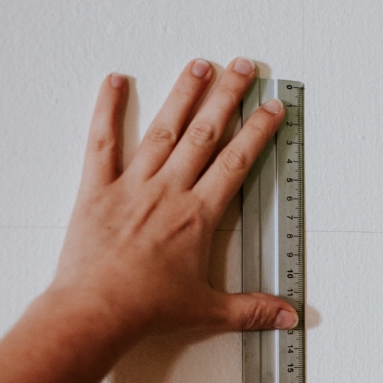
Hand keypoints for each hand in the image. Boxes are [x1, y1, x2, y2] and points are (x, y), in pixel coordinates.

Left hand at [49, 57, 297, 343]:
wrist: (95, 311)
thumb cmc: (146, 309)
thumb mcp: (208, 310)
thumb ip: (252, 309)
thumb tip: (287, 317)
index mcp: (198, 215)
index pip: (236, 162)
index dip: (257, 132)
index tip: (271, 108)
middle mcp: (168, 191)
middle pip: (205, 133)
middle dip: (227, 96)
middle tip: (243, 68)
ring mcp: (132, 185)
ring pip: (163, 129)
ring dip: (183, 94)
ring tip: (199, 65)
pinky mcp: (97, 189)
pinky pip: (102, 141)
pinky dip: (107, 109)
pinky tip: (116, 82)